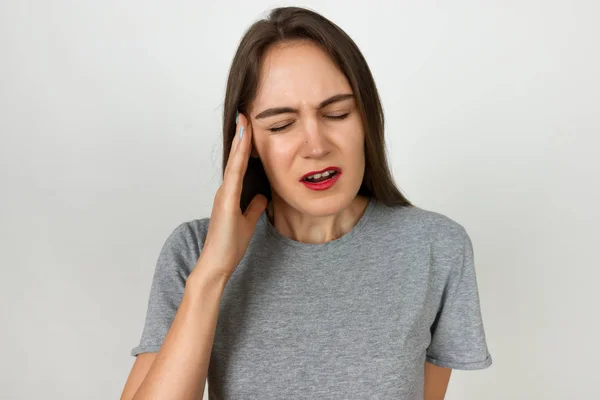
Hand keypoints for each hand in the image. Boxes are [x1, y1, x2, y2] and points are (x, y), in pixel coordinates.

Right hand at [197, 113, 266, 280]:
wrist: (217, 264)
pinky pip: (235, 175)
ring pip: (234, 162)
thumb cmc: (230, 246)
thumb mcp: (248, 221)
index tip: (249, 127)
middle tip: (245, 114)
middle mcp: (225, 191)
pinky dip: (239, 158)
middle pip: (236, 158)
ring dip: (240, 142)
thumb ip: (254, 206)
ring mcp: (224, 195)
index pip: (240, 165)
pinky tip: (243, 144)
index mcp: (231, 195)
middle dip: (241, 136)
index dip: (244, 146)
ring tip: (244, 121)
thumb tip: (262, 195)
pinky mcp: (226, 202)